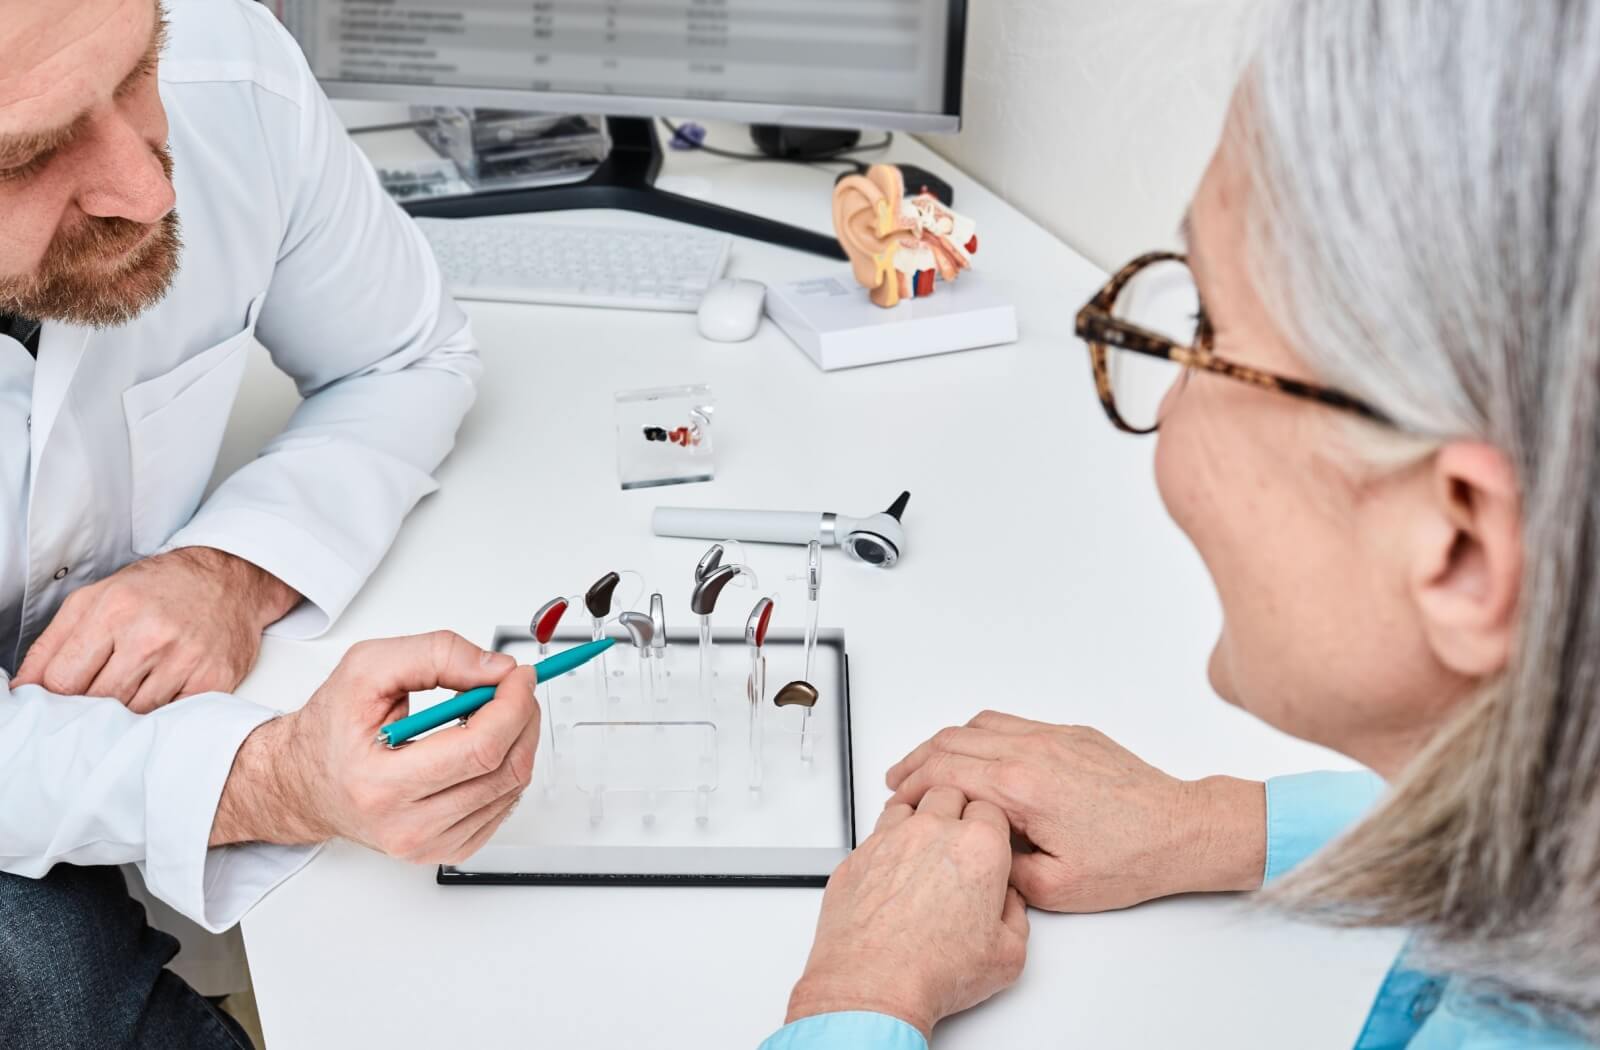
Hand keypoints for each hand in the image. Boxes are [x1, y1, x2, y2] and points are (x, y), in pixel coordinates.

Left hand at [13, 547, 299, 711]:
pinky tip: (163, 691)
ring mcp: (185, 659)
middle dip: (92, 705)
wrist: (229, 580)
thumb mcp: (96, 598)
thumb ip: (52, 643)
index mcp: (114, 610)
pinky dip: (162, 711)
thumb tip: (24, 688)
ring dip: (128, 710)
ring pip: (134, 715)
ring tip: (135, 688)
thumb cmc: (158, 589)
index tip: (65, 694)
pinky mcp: (214, 679)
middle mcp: (151, 635)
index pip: (62, 680)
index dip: (56, 695)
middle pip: (97, 702)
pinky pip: (172, 717)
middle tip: (101, 694)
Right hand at [211, 630, 538, 864]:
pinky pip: (503, 808)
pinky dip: (507, 768)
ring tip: (496, 712)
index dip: (512, 706)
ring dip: (519, 741)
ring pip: (511, 790)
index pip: (478, 749)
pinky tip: (487, 746)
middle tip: (515, 688)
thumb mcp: (367, 668)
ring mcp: (428, 844)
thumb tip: (494, 669)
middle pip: (503, 770)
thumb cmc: (330, 729)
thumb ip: (435, 655)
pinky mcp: (445, 850)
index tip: (518, 677)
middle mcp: (406, 826)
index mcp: (380, 784)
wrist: (302, 782)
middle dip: (523, 718)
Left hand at [785, 786, 1028, 1039]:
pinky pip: (877, 831)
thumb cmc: (934, 970)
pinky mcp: (859, 855)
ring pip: (910, 805)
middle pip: (949, 793)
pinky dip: (889, 842)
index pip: (991, 809)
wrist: (874, 984)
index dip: (991, 827)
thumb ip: (1016, 915)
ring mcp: (891, 839)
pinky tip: (894, 868)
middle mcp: (933, 832)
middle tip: (958, 841)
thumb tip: (1008, 902)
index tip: (989, 843)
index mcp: (979, 847)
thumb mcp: (1008, 954)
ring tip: (924, 849)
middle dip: (957, 810)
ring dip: (920, 819)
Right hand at [885, 711, 1265, 911]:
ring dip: (946, 743)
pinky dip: (980, 735)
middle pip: (952, 741)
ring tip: (929, 764)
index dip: (914, 788)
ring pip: (979, 725)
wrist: (1181, 831)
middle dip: (918, 760)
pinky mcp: (1071, 734)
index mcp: (1022, 786)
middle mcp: (1033, 750)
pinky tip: (976, 754)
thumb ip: (1003, 868)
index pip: (946, 774)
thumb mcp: (1054, 888)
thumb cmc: (1130, 858)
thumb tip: (978, 854)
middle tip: (899, 780)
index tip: (900, 802)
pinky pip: (1011, 723)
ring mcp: (1053, 737)